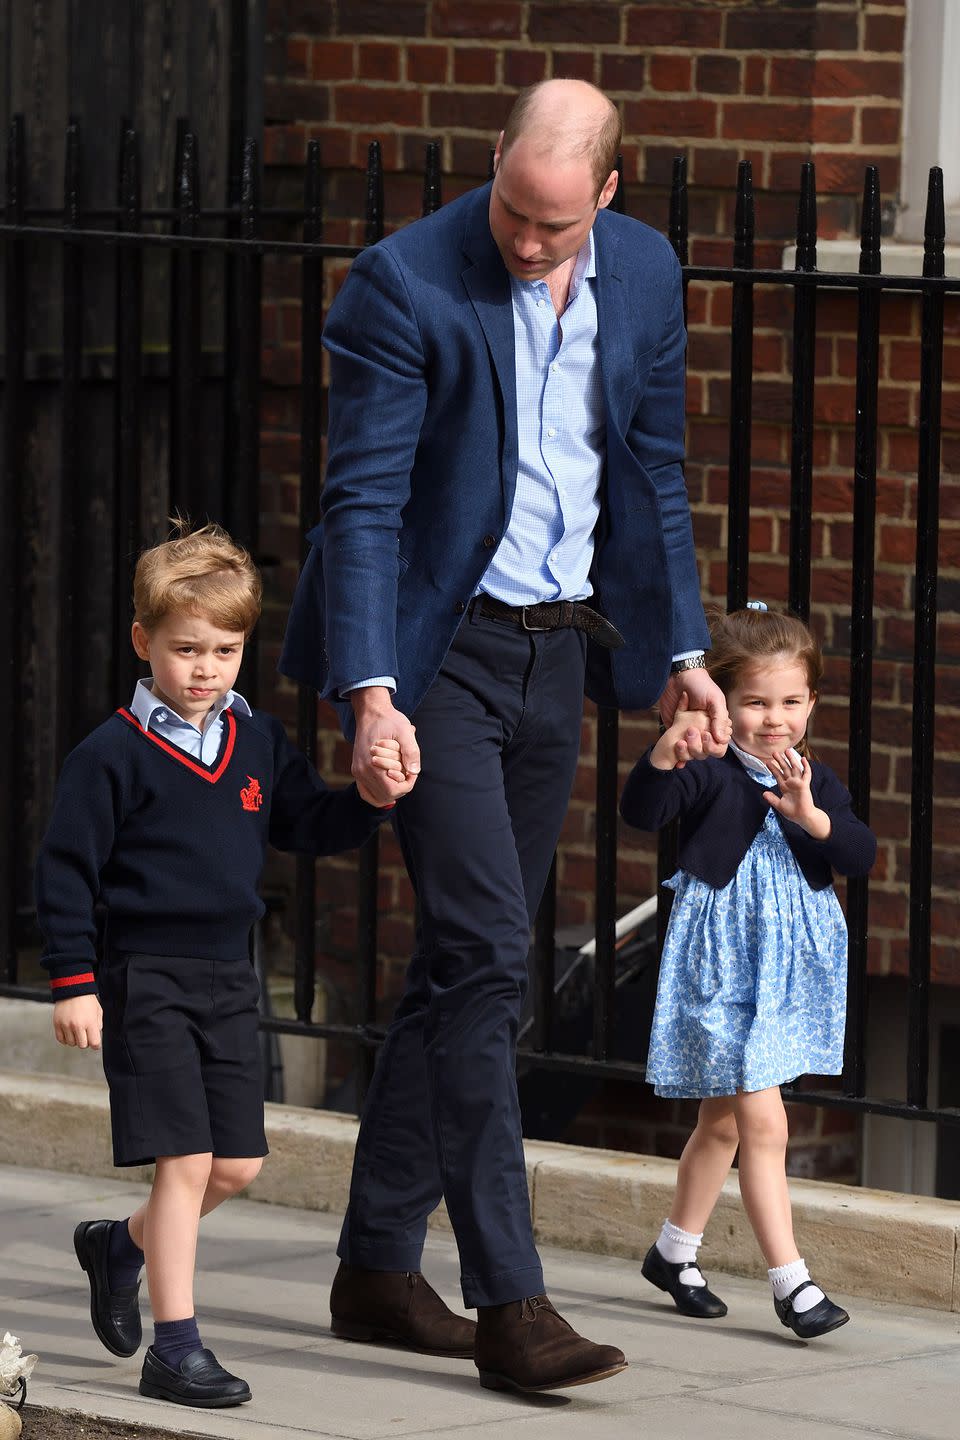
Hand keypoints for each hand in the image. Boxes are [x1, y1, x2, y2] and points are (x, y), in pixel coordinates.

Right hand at [54, 994, 102, 1048]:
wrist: (72, 989)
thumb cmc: (87, 999)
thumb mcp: (98, 1011)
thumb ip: (98, 1025)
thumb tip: (96, 1036)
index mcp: (90, 1022)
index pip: (94, 1043)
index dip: (96, 1045)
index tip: (95, 1043)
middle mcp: (77, 1025)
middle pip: (82, 1045)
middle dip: (85, 1042)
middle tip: (85, 1035)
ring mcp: (66, 1025)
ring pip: (71, 1043)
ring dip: (75, 1039)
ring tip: (76, 1031)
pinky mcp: (57, 1024)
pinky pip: (60, 1039)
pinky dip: (65, 1039)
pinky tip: (69, 1032)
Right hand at [351, 688, 419, 806]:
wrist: (371, 712)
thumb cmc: (389, 720)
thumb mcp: (405, 731)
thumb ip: (411, 751)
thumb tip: (414, 772)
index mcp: (372, 764)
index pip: (393, 791)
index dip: (407, 784)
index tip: (412, 770)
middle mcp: (361, 771)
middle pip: (386, 796)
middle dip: (400, 786)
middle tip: (407, 770)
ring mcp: (357, 772)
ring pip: (377, 797)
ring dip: (391, 789)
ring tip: (399, 774)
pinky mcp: (357, 770)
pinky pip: (366, 792)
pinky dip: (379, 792)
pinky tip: (389, 782)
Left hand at [650, 693, 727, 770]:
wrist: (677, 677)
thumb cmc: (700, 686)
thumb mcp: (714, 699)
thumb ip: (719, 719)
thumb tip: (722, 739)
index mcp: (716, 725)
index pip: (719, 745)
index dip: (713, 745)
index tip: (705, 735)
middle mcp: (704, 731)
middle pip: (705, 752)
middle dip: (698, 747)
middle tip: (690, 732)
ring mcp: (689, 733)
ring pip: (692, 753)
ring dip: (687, 752)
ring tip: (680, 742)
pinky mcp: (675, 732)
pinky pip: (678, 749)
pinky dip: (678, 756)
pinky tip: (676, 759)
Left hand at [763, 749, 831, 838]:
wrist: (802, 817)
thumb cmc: (792, 812)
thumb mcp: (779, 805)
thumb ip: (772, 799)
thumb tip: (764, 793)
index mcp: (785, 787)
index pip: (778, 775)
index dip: (773, 768)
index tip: (767, 762)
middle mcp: (791, 783)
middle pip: (785, 769)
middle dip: (780, 760)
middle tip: (774, 752)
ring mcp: (798, 783)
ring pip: (795, 768)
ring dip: (791, 759)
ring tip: (787, 750)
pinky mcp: (805, 785)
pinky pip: (806, 774)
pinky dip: (805, 766)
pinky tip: (803, 759)